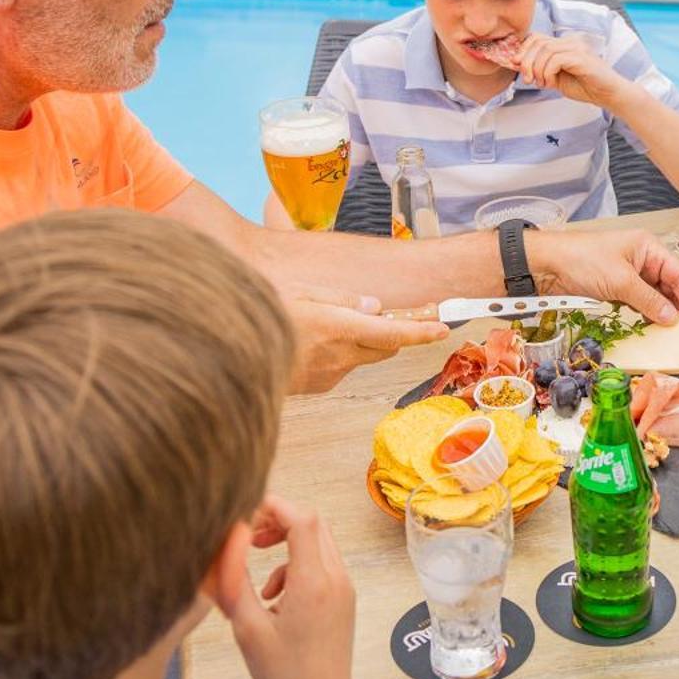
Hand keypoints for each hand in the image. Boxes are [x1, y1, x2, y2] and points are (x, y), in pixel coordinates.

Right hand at [214, 495, 361, 678]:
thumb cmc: (284, 674)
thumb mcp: (247, 628)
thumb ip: (234, 580)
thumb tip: (226, 541)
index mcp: (313, 582)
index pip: (301, 519)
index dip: (273, 507)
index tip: (245, 514)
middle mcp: (336, 578)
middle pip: (312, 523)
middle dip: (278, 522)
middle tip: (248, 541)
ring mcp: (344, 587)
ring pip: (318, 541)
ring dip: (287, 546)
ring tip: (259, 581)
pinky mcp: (344, 597)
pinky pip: (322, 563)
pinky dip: (297, 565)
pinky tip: (275, 597)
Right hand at [281, 284, 447, 392]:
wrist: (236, 355)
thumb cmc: (265, 317)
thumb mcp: (303, 293)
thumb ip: (343, 300)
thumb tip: (375, 306)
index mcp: (339, 327)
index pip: (394, 332)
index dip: (422, 331)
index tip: (442, 327)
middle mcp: (341, 354)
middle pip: (386, 347)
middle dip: (391, 333)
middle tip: (378, 317)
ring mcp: (331, 374)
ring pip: (362, 357)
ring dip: (359, 343)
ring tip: (325, 328)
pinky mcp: (320, 386)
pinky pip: (341, 368)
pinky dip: (338, 355)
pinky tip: (311, 345)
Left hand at [516, 33, 625, 106]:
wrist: (608, 94)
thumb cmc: (585, 87)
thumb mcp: (556, 78)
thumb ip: (541, 69)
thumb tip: (519, 65)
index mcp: (564, 44)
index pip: (536, 37)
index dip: (522, 49)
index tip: (515, 65)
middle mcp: (570, 42)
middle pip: (538, 42)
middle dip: (526, 61)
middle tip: (527, 78)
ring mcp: (577, 48)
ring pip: (545, 50)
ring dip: (537, 69)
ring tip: (541, 83)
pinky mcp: (582, 58)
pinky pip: (556, 60)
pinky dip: (548, 72)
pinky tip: (550, 83)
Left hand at [526, 227, 678, 326]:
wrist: (546, 265)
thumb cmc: (582, 260)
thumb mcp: (620, 281)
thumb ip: (649, 300)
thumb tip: (671, 317)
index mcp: (646, 247)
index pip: (677, 272)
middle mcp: (640, 258)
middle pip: (668, 284)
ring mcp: (627, 273)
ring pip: (653, 295)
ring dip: (662, 312)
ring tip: (674, 331)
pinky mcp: (614, 287)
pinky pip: (637, 302)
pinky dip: (645, 314)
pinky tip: (651, 326)